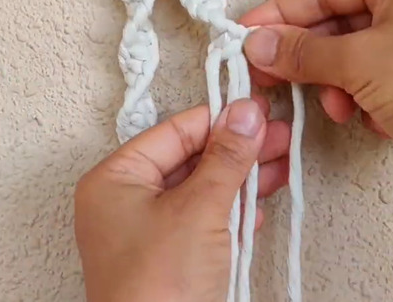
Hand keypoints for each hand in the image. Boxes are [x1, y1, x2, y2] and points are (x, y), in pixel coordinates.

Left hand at [74, 98, 290, 301]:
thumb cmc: (155, 289)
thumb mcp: (198, 210)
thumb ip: (225, 158)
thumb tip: (244, 114)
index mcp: (114, 180)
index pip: (173, 132)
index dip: (218, 119)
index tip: (255, 110)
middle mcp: (124, 203)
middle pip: (188, 161)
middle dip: (236, 151)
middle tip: (276, 138)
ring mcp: (145, 233)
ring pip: (199, 192)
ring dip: (239, 182)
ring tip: (279, 167)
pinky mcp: (167, 260)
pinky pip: (201, 223)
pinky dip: (229, 215)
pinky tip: (256, 207)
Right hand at [240, 0, 392, 199]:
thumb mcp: (360, 61)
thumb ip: (303, 50)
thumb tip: (259, 42)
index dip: (281, 14)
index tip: (247, 37)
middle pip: (338, 22)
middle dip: (309, 57)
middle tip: (269, 75)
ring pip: (354, 55)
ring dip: (337, 84)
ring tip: (339, 106)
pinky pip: (376, 79)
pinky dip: (364, 98)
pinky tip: (372, 117)